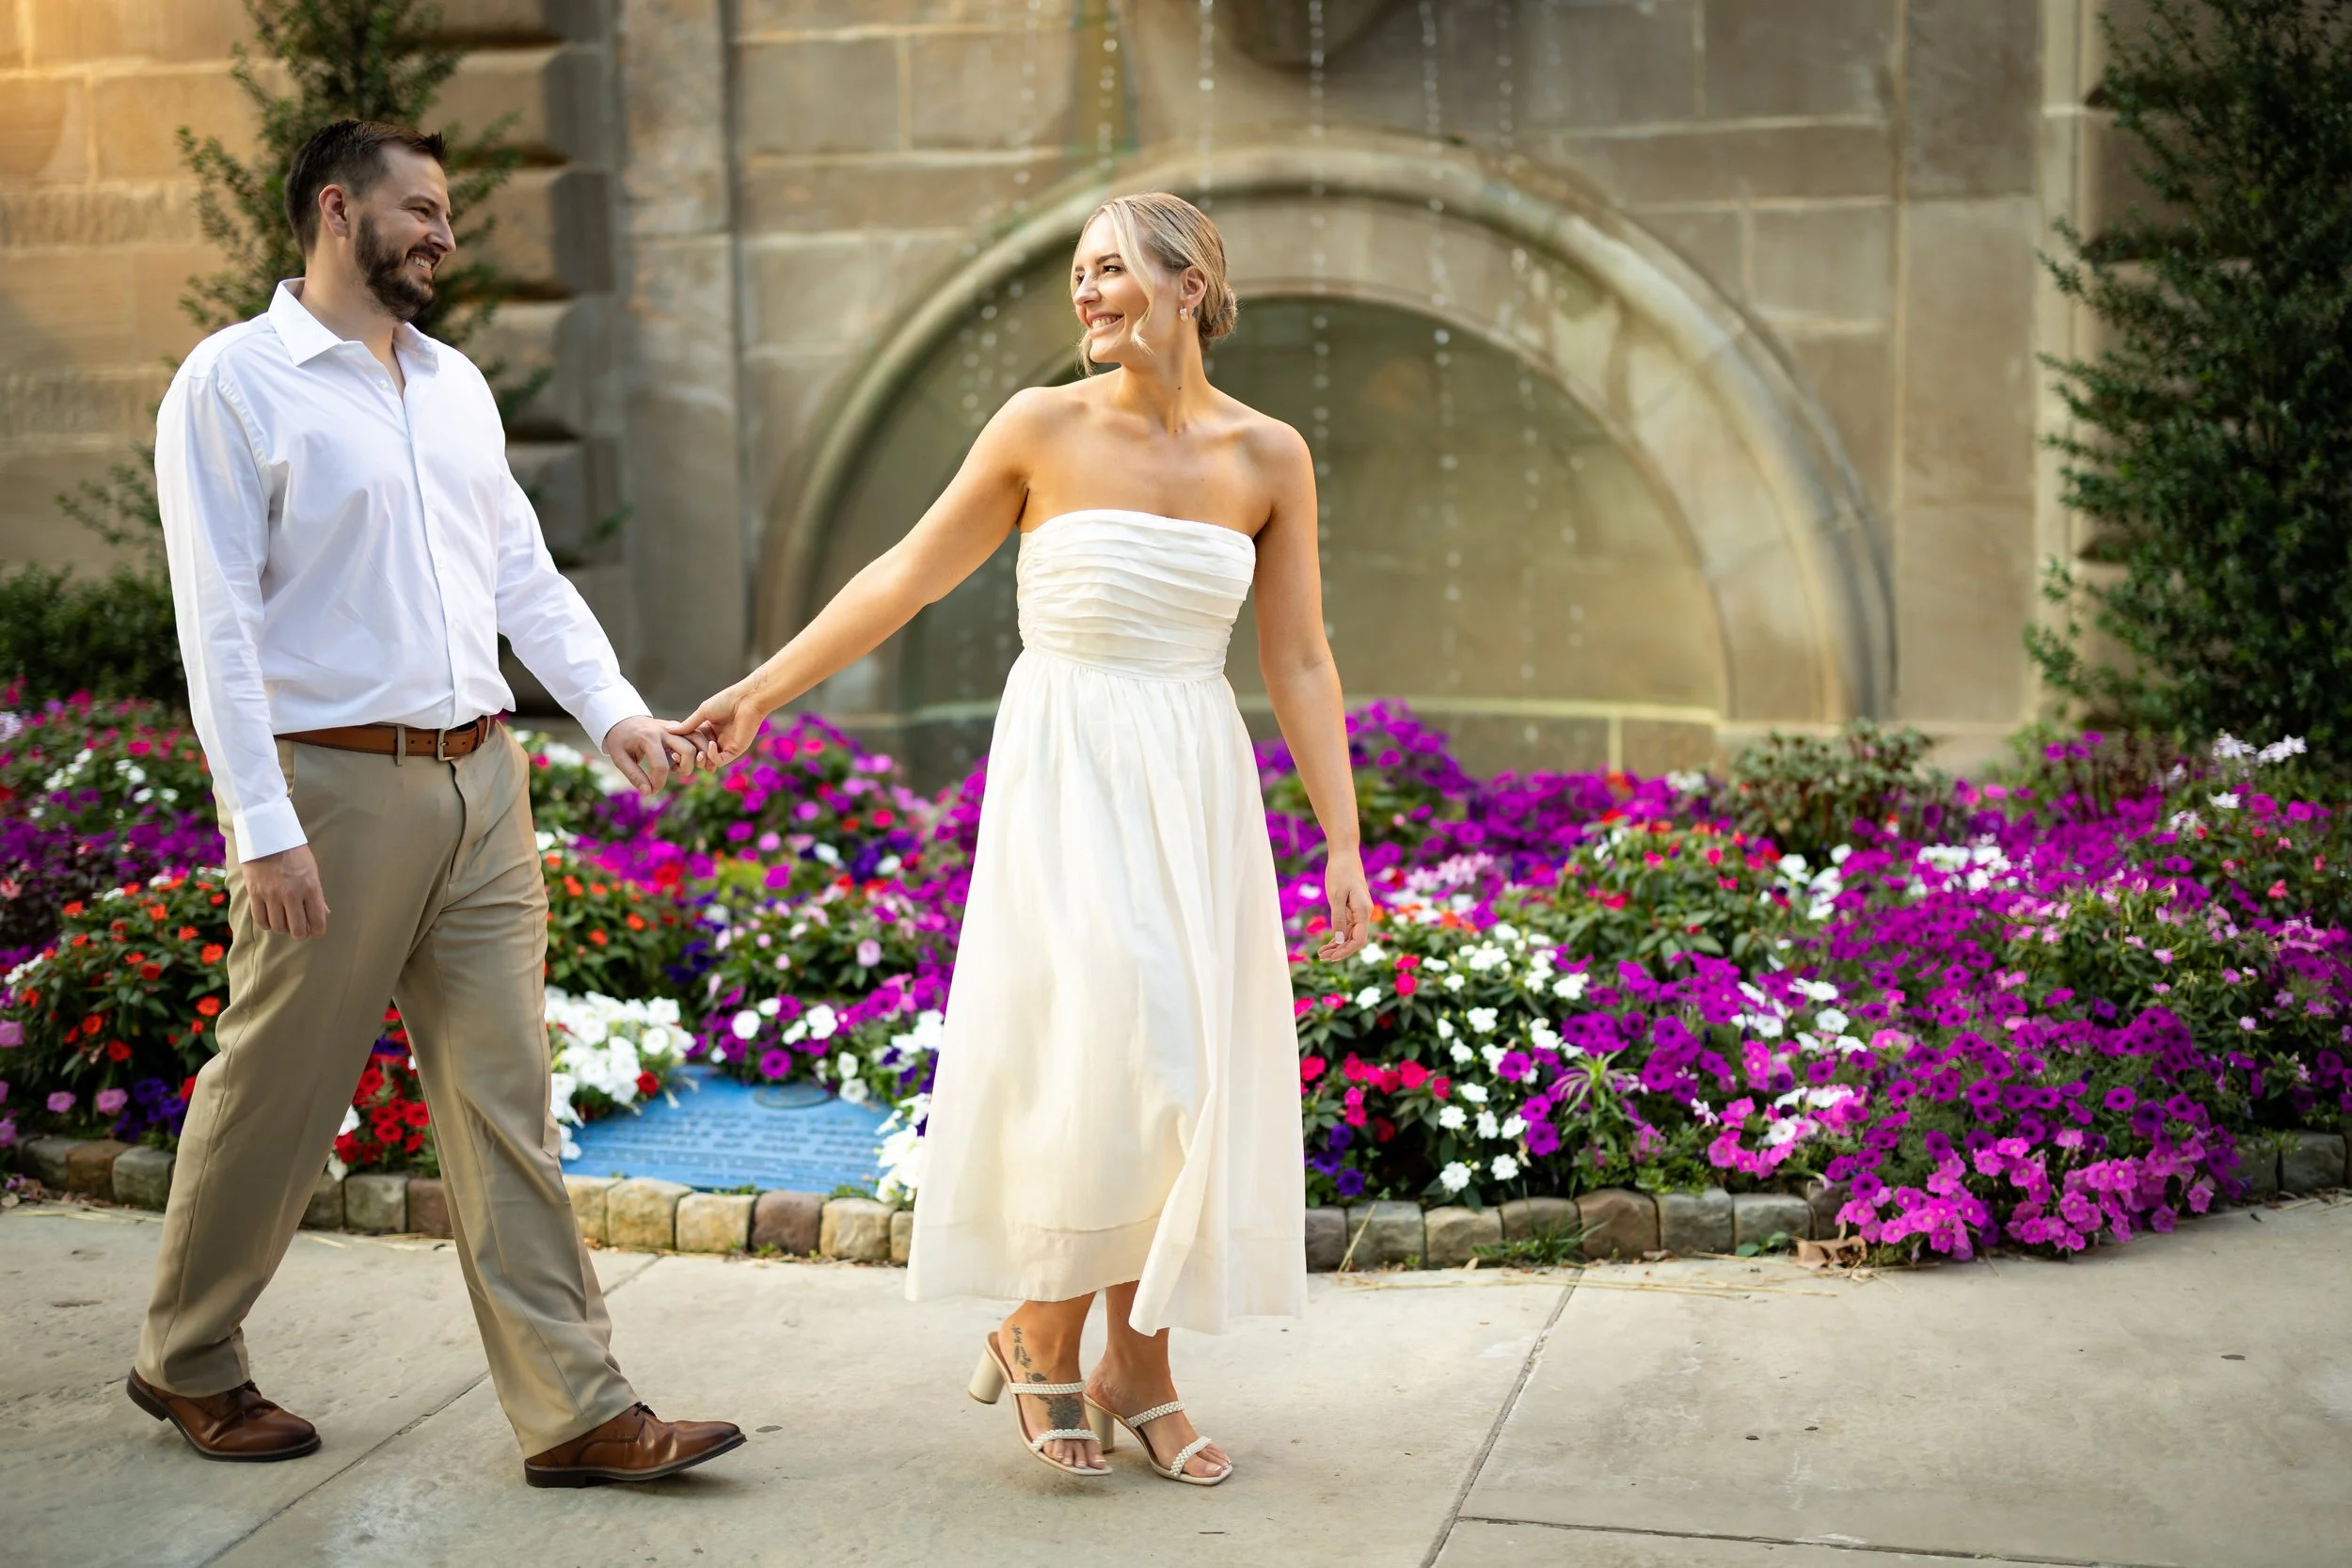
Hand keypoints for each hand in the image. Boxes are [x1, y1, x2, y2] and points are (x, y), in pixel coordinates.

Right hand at [244, 844, 329, 938]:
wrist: (268, 837)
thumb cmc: (295, 853)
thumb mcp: (312, 871)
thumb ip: (317, 895)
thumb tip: (325, 914)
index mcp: (311, 888)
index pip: (317, 921)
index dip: (317, 931)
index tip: (316, 931)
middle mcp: (292, 895)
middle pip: (297, 929)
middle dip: (301, 934)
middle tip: (300, 931)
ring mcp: (272, 895)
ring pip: (278, 927)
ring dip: (283, 929)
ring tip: (286, 923)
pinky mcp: (255, 894)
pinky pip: (261, 920)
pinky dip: (267, 925)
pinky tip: (271, 921)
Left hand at [603, 714, 693, 794]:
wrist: (623, 719)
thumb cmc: (620, 740)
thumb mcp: (619, 758)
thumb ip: (634, 775)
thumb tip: (648, 792)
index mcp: (648, 738)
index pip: (661, 765)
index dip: (659, 782)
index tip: (653, 789)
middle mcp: (665, 731)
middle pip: (688, 751)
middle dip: (685, 769)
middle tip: (674, 773)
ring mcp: (675, 727)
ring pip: (698, 741)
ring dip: (698, 757)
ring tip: (683, 765)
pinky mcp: (680, 727)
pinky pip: (697, 736)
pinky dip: (701, 748)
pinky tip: (692, 760)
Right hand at [665, 683, 765, 772]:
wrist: (746, 700)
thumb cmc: (725, 701)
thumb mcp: (702, 712)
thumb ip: (688, 724)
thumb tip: (668, 730)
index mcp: (707, 729)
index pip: (691, 743)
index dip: (682, 746)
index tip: (673, 746)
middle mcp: (715, 739)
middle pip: (699, 754)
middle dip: (690, 756)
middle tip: (681, 754)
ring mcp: (725, 746)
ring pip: (709, 761)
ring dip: (701, 759)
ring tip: (697, 752)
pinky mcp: (735, 750)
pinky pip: (721, 760)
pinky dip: (713, 756)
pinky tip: (710, 744)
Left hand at [1316, 845, 1372, 961]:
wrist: (1345, 854)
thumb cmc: (1340, 872)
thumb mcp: (1336, 896)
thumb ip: (1338, 919)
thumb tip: (1339, 940)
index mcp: (1363, 911)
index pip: (1358, 940)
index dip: (1346, 951)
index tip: (1332, 958)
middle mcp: (1364, 913)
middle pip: (1355, 939)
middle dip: (1340, 950)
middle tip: (1321, 957)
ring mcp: (1359, 911)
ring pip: (1350, 934)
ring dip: (1337, 945)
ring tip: (1321, 953)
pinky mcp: (1353, 907)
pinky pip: (1348, 926)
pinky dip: (1338, 935)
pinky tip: (1328, 943)